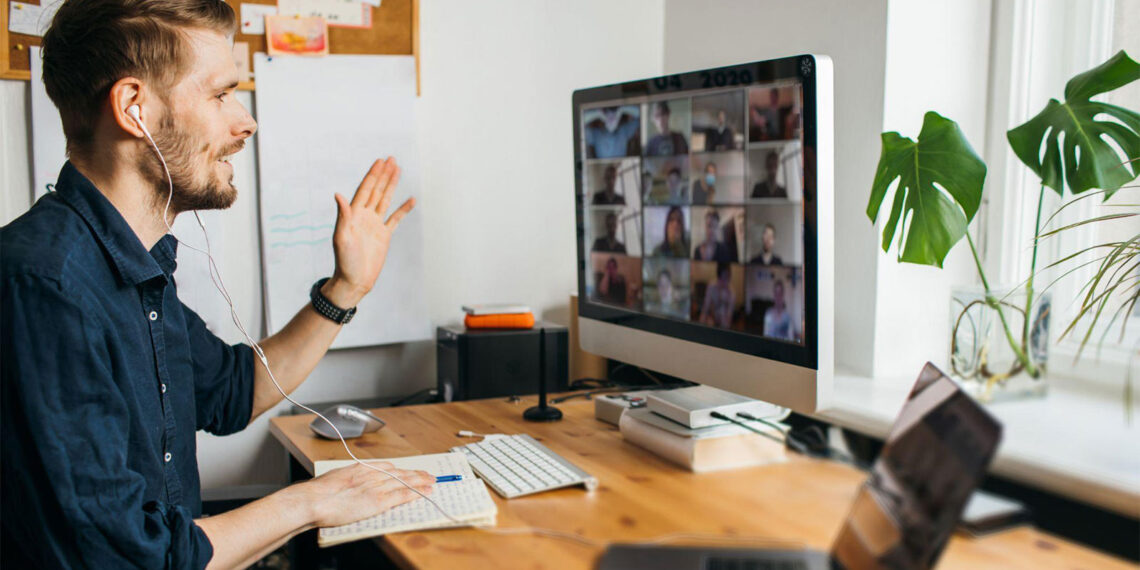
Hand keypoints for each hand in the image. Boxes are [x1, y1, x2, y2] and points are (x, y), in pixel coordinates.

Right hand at [296, 462, 433, 527]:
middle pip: (400, 472)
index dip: (401, 470)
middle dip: (416, 474)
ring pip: (405, 482)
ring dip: (421, 482)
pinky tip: (426, 492)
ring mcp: (376, 487)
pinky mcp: (378, 501)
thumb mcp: (335, 478)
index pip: (387, 467)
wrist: (314, 499)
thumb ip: (347, 479)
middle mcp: (372, 475)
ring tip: (432, 481)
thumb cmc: (318, 492)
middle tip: (428, 474)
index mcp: (361, 468)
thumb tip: (348, 483)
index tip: (408, 471)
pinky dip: (416, 493)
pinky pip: (402, 496)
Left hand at [325, 157, 415, 307]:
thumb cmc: (344, 261)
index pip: (365, 189)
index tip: (379, 162)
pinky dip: (403, 209)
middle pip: (376, 190)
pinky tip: (411, 199)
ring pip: (385, 200)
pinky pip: (396, 218)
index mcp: (354, 214)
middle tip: (391, 159)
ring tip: (398, 170)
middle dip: (383, 174)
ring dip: (391, 185)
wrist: (355, 280)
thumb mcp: (341, 237)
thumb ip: (343, 215)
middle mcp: (365, 216)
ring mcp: (375, 224)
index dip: (372, 175)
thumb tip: (338, 195)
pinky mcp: (384, 235)